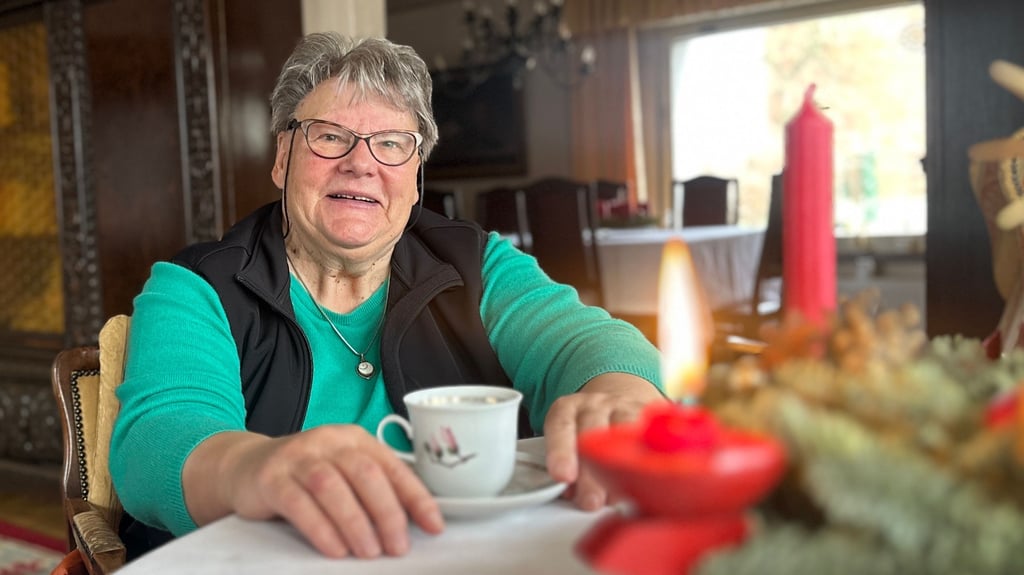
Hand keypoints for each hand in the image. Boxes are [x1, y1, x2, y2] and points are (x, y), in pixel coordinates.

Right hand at [185, 426, 442, 558]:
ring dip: (355, 523)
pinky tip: (334, 550)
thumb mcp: (341, 471)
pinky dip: (321, 529)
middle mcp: (328, 441)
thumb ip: (371, 488)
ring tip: (369, 553)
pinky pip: (299, 503)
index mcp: (354, 439)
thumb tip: (414, 521)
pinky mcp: (271, 477)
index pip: (393, 466)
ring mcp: (297, 456)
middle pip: (365, 474)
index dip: (416, 497)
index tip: (434, 526)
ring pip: (333, 487)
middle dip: (387, 513)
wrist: (245, 466)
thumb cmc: (305, 475)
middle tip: (398, 547)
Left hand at [542, 373, 664, 510]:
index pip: (561, 426)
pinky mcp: (647, 414)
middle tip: (590, 501)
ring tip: (617, 498)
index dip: (561, 451)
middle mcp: (594, 405)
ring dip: (621, 470)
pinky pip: (650, 436)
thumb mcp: (565, 442)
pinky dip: (647, 459)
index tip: (563, 476)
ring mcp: (623, 407)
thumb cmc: (585, 432)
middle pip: (593, 433)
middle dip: (592, 472)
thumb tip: (572, 494)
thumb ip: (565, 465)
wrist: (615, 404)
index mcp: (566, 409)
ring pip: (625, 434)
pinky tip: (644, 480)